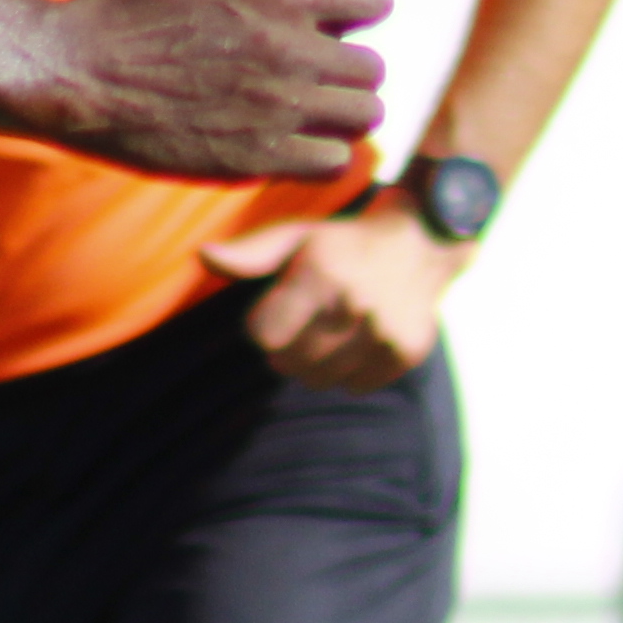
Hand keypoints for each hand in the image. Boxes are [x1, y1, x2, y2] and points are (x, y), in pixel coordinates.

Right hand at [14, 0, 392, 179]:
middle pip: (372, 70)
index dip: (358, 14)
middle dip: (345, 74)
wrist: (71, 76)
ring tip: (303, 117)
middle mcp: (288, 52)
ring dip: (338, 117)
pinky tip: (286, 148)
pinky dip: (319, 157)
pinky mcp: (256, 159)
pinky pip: (333, 163)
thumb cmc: (121, 19)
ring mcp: (276, 109)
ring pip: (363, 118)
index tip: (333, 25)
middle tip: (310, 81)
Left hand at [208, 196, 464, 393]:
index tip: (280, 306)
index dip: (263, 324)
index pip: (263, 336)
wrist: (419, 242)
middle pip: (289, 362)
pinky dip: (350, 372)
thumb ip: (249, 253)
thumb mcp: (295, 236)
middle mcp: (352, 306)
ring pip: (321, 379)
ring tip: (330, 331)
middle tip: (304, 321)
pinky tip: (358, 341)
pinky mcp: (405, 353)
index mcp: (320, 275)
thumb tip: (202, 256)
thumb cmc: (343, 242)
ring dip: (316, 363)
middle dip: (287, 346)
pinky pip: (356, 386)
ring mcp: (382, 333)